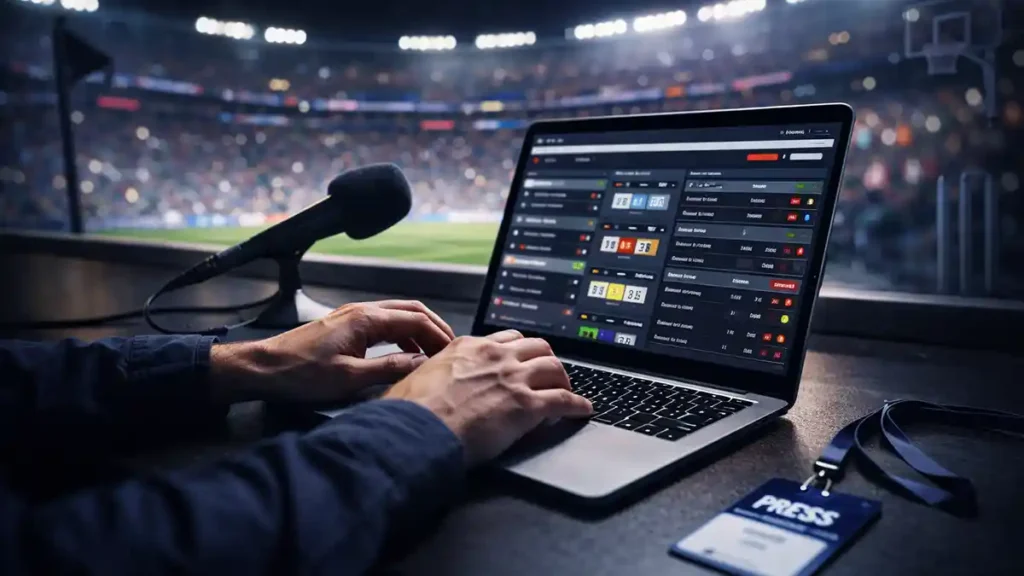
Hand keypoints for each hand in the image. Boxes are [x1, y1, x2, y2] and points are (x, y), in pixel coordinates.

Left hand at [209, 300, 454, 402]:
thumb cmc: (301, 374)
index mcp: (366, 319)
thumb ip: (390, 369)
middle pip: (411, 311)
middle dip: (434, 328)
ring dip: (419, 332)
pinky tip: (404, 356)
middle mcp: (362, 311)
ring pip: (397, 316)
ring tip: (433, 354)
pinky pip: (384, 325)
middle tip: (450, 350)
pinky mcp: (345, 327)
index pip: (416, 319)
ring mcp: (352, 317)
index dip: (439, 335)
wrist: (264, 368)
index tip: (453, 352)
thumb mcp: (350, 378)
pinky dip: (402, 336)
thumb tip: (422, 364)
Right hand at [383, 330, 592, 465]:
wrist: (416, 430)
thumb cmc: (410, 411)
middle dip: (546, 359)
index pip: (505, 339)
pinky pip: (563, 400)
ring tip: (568, 390)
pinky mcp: (526, 406)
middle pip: (537, 346)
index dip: (519, 351)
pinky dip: (577, 405)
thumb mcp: (419, 378)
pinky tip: (582, 410)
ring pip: (554, 367)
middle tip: (549, 373)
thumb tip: (431, 385)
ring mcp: (513, 379)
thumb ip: (436, 374)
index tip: (522, 360)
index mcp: (468, 347)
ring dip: (564, 379)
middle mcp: (494, 356)